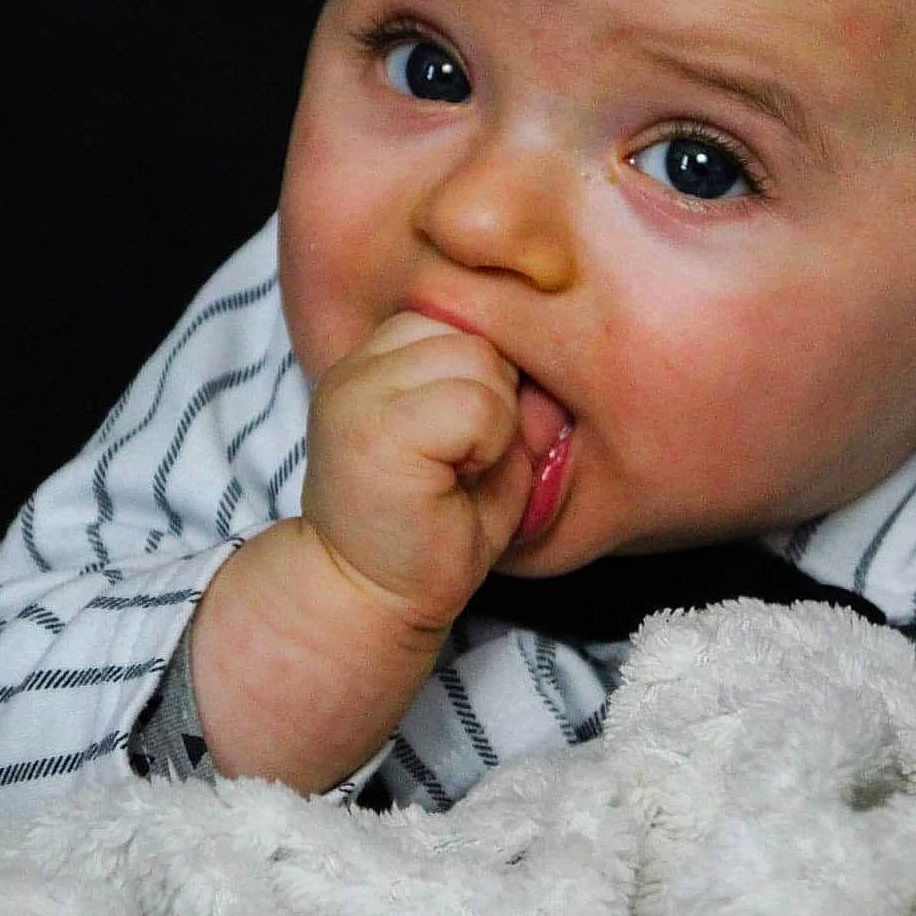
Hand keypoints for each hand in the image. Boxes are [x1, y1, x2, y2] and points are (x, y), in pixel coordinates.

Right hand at [300, 311, 534, 633]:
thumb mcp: (490, 448)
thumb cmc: (435, 527)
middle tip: (465, 460)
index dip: (488, 378)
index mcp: (376, 359)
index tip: (464, 441)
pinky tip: (459, 480)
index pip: (463, 315)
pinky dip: (490, 444)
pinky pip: (476, 403)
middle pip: (476, 333)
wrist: (368, 600)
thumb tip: (557, 360)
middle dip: (495, 393)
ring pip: (480, 360)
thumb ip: (516, 397)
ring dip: (495, 420)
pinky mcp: (375, 429)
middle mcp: (358, 365)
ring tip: (462, 469)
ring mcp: (359, 392)